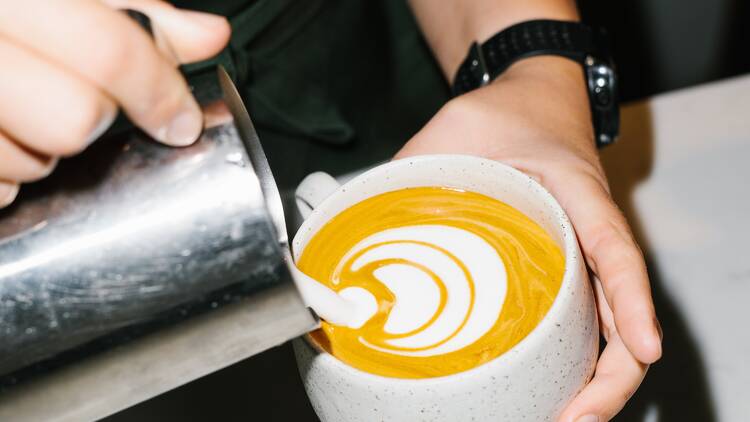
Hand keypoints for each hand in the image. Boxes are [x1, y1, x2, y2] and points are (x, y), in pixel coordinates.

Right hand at [0, 0, 230, 206]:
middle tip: (83, 107)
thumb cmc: (12, 10)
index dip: (158, 92)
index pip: (108, 48)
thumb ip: (135, 12)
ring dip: (42, 155)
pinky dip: (4, 179)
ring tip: (24, 116)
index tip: (180, 122)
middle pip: (74, 118)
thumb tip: (211, 37)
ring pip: (28, 163)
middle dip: (92, 123)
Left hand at [396, 56, 662, 421]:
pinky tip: (550, 390)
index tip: (642, 347)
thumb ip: (410, 171)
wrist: (531, 96)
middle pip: (622, 311)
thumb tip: (356, 224)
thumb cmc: (504, 113)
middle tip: (573, 419)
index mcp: (576, 192)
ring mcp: (581, 253)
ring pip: (605, 325)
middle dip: (609, 375)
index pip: (613, 249)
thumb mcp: (455, 130)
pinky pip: (580, 315)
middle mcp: (589, 230)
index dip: (630, 302)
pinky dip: (575, 358)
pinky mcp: (565, 263)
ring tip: (561, 419)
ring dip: (593, 379)